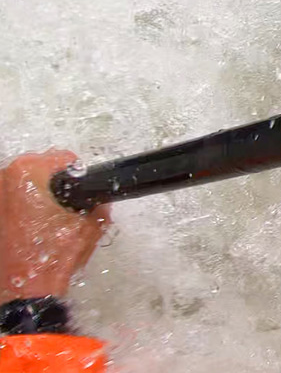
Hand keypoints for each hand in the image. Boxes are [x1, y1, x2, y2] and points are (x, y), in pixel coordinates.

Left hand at [0, 150, 108, 300]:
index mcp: (27, 174)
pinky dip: (21, 212)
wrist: (26, 292)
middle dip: (53, 186)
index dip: (78, 176)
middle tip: (64, 209)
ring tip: (46, 222)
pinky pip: (10, 204)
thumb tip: (99, 198)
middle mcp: (3, 180)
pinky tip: (30, 230)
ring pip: (22, 187)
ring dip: (35, 198)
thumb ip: (99, 204)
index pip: (62, 159)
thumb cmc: (51, 259)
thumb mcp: (90, 227)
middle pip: (38, 170)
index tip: (80, 192)